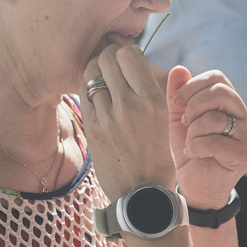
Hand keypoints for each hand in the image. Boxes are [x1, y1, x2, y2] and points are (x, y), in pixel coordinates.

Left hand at [81, 45, 176, 200]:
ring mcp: (108, 116)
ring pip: (91, 72)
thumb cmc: (156, 153)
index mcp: (153, 99)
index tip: (126, 61)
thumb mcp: (163, 117)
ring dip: (96, 71)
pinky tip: (97, 98)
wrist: (142, 193)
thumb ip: (147, 88)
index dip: (125, 52)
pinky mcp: (92, 128)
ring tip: (103, 81)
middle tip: (111, 68)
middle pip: (107, 57)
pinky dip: (89, 89)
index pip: (129, 53)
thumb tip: (130, 58)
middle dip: (108, 57)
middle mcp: (130, 104)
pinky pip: (84, 93)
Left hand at [167, 66, 246, 208]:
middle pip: (221, 92)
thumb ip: (178, 96)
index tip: (176, 101)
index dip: (193, 85)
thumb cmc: (188, 150)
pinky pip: (216, 141)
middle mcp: (242, 115)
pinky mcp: (244, 154)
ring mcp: (246, 135)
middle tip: (184, 123)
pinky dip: (197, 146)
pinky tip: (192, 153)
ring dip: (194, 131)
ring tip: (190, 142)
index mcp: (229, 103)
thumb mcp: (177, 121)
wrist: (195, 187)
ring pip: (216, 118)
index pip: (217, 78)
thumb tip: (178, 69)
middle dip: (194, 105)